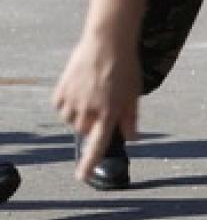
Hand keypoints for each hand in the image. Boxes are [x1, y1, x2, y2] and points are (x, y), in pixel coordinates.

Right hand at [54, 33, 141, 182]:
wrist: (108, 42)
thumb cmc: (126, 69)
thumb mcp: (134, 95)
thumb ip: (131, 119)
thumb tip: (132, 139)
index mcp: (111, 113)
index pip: (98, 145)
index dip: (89, 162)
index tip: (80, 177)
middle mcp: (90, 109)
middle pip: (84, 131)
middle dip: (91, 126)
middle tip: (101, 108)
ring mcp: (74, 98)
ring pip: (70, 120)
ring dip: (78, 116)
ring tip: (90, 98)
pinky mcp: (62, 88)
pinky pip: (59, 107)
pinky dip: (66, 105)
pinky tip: (78, 92)